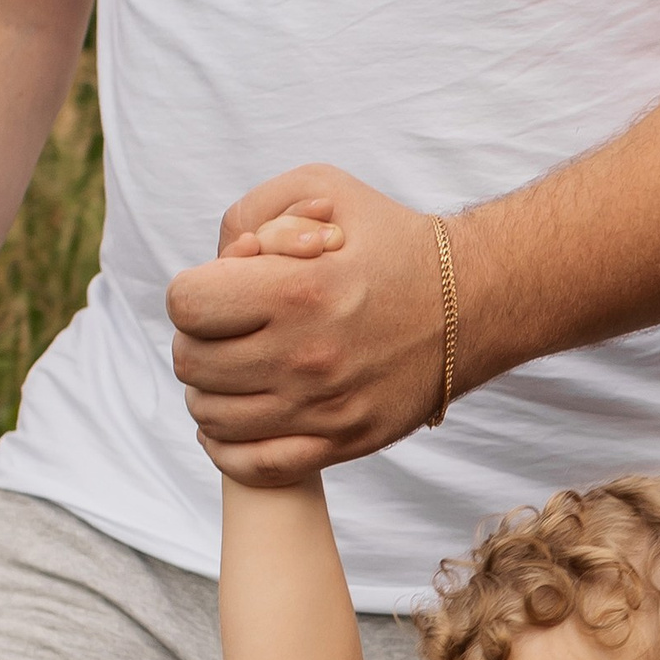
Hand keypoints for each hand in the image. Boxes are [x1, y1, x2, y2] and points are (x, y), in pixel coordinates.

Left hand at [168, 166, 450, 485]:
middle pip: (193, 364)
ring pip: (213, 417)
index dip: (191, 293)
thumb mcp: (324, 192)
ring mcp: (324, 409)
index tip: (215, 291)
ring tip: (231, 372)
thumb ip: (254, 214)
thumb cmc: (393, 242)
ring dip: (208, 393)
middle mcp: (307, 357)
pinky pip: (253, 467)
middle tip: (222, 332)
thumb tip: (214, 263)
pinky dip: (227, 449)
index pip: (187, 306)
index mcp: (298, 291)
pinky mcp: (342, 443)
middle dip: (197, 341)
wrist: (472, 305)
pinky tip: (233, 423)